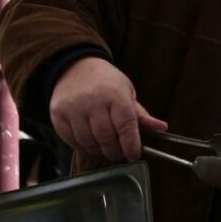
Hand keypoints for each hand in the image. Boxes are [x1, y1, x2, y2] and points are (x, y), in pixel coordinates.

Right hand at [49, 57, 166, 161]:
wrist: (74, 66)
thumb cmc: (105, 82)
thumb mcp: (126, 92)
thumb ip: (141, 114)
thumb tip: (162, 128)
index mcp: (115, 95)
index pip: (126, 126)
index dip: (131, 145)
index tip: (134, 155)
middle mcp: (93, 101)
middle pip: (106, 138)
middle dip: (115, 151)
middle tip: (119, 153)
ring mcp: (73, 108)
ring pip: (89, 142)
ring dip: (99, 150)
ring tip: (104, 147)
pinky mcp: (58, 115)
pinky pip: (72, 141)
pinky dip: (82, 146)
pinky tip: (89, 141)